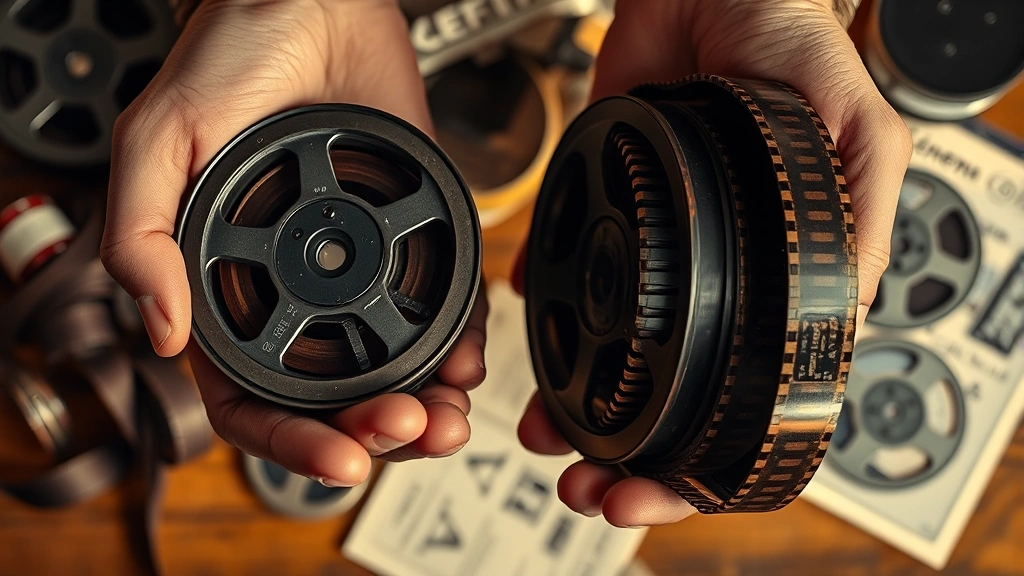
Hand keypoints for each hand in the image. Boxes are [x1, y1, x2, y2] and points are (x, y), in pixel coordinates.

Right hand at [101, 0, 487, 486]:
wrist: (313, 2)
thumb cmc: (230, 59)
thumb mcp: (160, 139)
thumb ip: (143, 234)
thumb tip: (158, 331)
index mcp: (224, 288)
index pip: (246, 398)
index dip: (289, 441)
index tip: (340, 457)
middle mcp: (293, 293)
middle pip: (331, 400)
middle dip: (372, 433)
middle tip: (408, 430)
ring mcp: (355, 273)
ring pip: (389, 370)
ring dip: (423, 407)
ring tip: (447, 419)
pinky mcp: (409, 242)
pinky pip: (438, 311)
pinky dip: (458, 347)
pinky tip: (469, 362)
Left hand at [513, 0, 911, 525]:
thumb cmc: (793, 48)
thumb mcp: (858, 132)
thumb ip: (860, 221)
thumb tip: (846, 317)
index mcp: (779, 282)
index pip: (745, 401)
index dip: (698, 465)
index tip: (646, 492)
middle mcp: (714, 277)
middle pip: (667, 397)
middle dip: (622, 453)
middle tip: (581, 482)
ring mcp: (656, 248)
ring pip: (610, 352)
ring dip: (572, 400)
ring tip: (542, 429)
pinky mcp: (605, 207)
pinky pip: (567, 270)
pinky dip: (542, 304)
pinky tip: (527, 325)